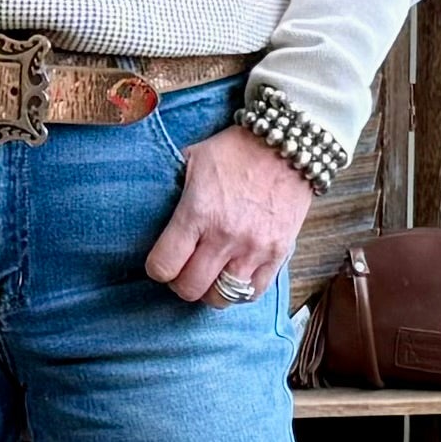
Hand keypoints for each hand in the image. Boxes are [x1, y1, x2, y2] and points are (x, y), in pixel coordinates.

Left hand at [145, 125, 313, 306]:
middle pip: (189, 288)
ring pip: (221, 298)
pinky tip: (234, 276)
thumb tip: (153, 205)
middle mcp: (224, 236)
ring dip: (209, 291)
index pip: (163, 265)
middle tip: (183, 270)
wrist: (287, 143)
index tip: (162, 261)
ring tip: (209, 276)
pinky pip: (253, 293)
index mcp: (197, 213)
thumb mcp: (192, 159)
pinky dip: (240, 291)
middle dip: (180, 283)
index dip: (157, 268)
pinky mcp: (278, 253)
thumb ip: (172, 189)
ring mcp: (254, 248)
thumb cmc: (235, 150)